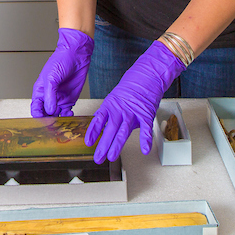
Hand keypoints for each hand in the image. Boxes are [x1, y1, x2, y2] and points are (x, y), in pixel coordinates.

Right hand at [30, 28, 93, 117]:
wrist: (77, 55)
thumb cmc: (61, 60)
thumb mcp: (51, 78)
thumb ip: (50, 95)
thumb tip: (49, 110)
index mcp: (40, 91)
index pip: (35, 108)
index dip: (37, 116)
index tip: (42, 122)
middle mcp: (49, 97)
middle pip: (45, 114)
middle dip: (48, 121)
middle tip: (53, 126)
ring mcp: (59, 99)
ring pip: (56, 115)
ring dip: (58, 121)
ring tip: (62, 124)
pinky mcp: (69, 100)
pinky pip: (66, 113)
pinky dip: (68, 117)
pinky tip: (70, 117)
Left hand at [85, 41, 184, 162]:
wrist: (146, 76)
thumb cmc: (130, 89)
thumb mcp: (113, 99)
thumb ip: (107, 113)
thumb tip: (98, 123)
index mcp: (110, 105)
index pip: (99, 120)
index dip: (93, 132)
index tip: (88, 142)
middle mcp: (120, 110)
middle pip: (110, 129)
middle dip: (103, 145)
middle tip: (98, 158)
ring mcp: (133, 113)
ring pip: (124, 131)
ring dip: (118, 145)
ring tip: (112, 157)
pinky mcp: (146, 114)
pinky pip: (146, 128)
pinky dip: (146, 139)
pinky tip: (144, 149)